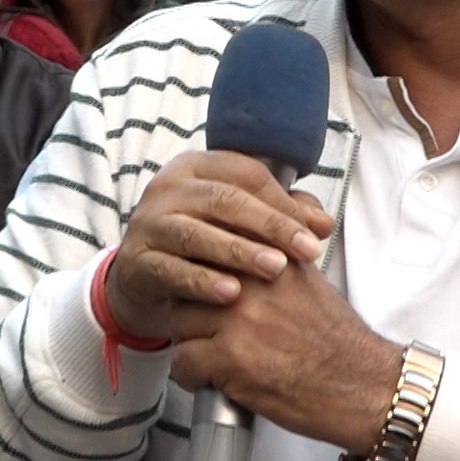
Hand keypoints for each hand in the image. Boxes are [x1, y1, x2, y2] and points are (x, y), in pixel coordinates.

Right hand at [103, 150, 330, 342]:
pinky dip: (202, 281)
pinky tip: (231, 293)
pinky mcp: (135, 259)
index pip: (246, 175)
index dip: (283, 203)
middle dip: (270, 226)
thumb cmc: (203, 240)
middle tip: (305, 252)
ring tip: (275, 270)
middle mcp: (167, 187)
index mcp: (196, 166)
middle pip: (224, 199)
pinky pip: (170, 269)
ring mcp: (148, 222)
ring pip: (196, 233)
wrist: (145, 275)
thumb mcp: (238, 222)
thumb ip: (281, 215)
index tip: (315, 234)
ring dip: (239, 252)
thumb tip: (324, 225)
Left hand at [168, 253, 400, 455]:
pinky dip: (191, 375)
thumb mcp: (309, 281)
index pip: (213, 243)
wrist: (365, 387)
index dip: (202, 269)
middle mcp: (255, 280)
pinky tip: (208, 379)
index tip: (200, 284)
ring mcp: (241, 318)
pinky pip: (184, 360)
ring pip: (179, 320)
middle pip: (190, 280)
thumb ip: (275, 258)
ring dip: (189, 340)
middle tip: (203, 325)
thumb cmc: (339, 342)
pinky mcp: (232, 358)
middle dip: (191, 305)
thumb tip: (241, 247)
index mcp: (273, 256)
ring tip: (206, 354)